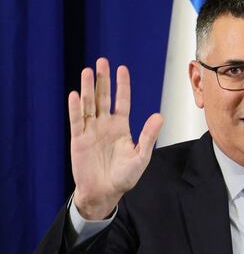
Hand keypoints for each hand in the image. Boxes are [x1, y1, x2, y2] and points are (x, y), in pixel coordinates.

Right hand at [68, 58, 162, 219]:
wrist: (106, 192)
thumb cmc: (125, 176)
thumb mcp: (141, 156)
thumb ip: (148, 135)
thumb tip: (159, 115)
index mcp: (121, 127)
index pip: (122, 101)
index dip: (122, 85)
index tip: (121, 68)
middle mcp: (105, 125)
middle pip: (103, 98)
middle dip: (102, 80)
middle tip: (102, 61)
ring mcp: (91, 131)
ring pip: (89, 105)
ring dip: (88, 88)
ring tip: (87, 71)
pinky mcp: (79, 140)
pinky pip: (77, 121)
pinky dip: (75, 108)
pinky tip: (75, 94)